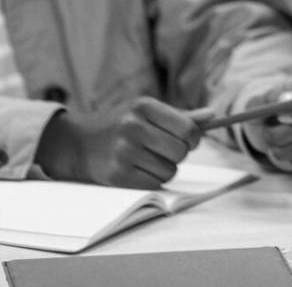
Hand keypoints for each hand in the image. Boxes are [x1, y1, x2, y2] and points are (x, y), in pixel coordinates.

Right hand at [35, 97, 200, 188]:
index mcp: (143, 106)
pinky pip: (155, 184)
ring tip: (147, 158)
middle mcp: (133, 127)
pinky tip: (138, 169)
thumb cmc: (120, 124)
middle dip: (178, 153)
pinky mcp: (118, 175)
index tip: (188, 140)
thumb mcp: (145, 112)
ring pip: (170, 170)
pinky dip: (153, 180)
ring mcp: (124, 152)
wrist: (78, 142)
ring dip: (165, 168)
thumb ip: (179, 116)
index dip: (193, 138)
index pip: (188, 128)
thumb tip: (213, 116)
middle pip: (181, 151)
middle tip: (162, 149)